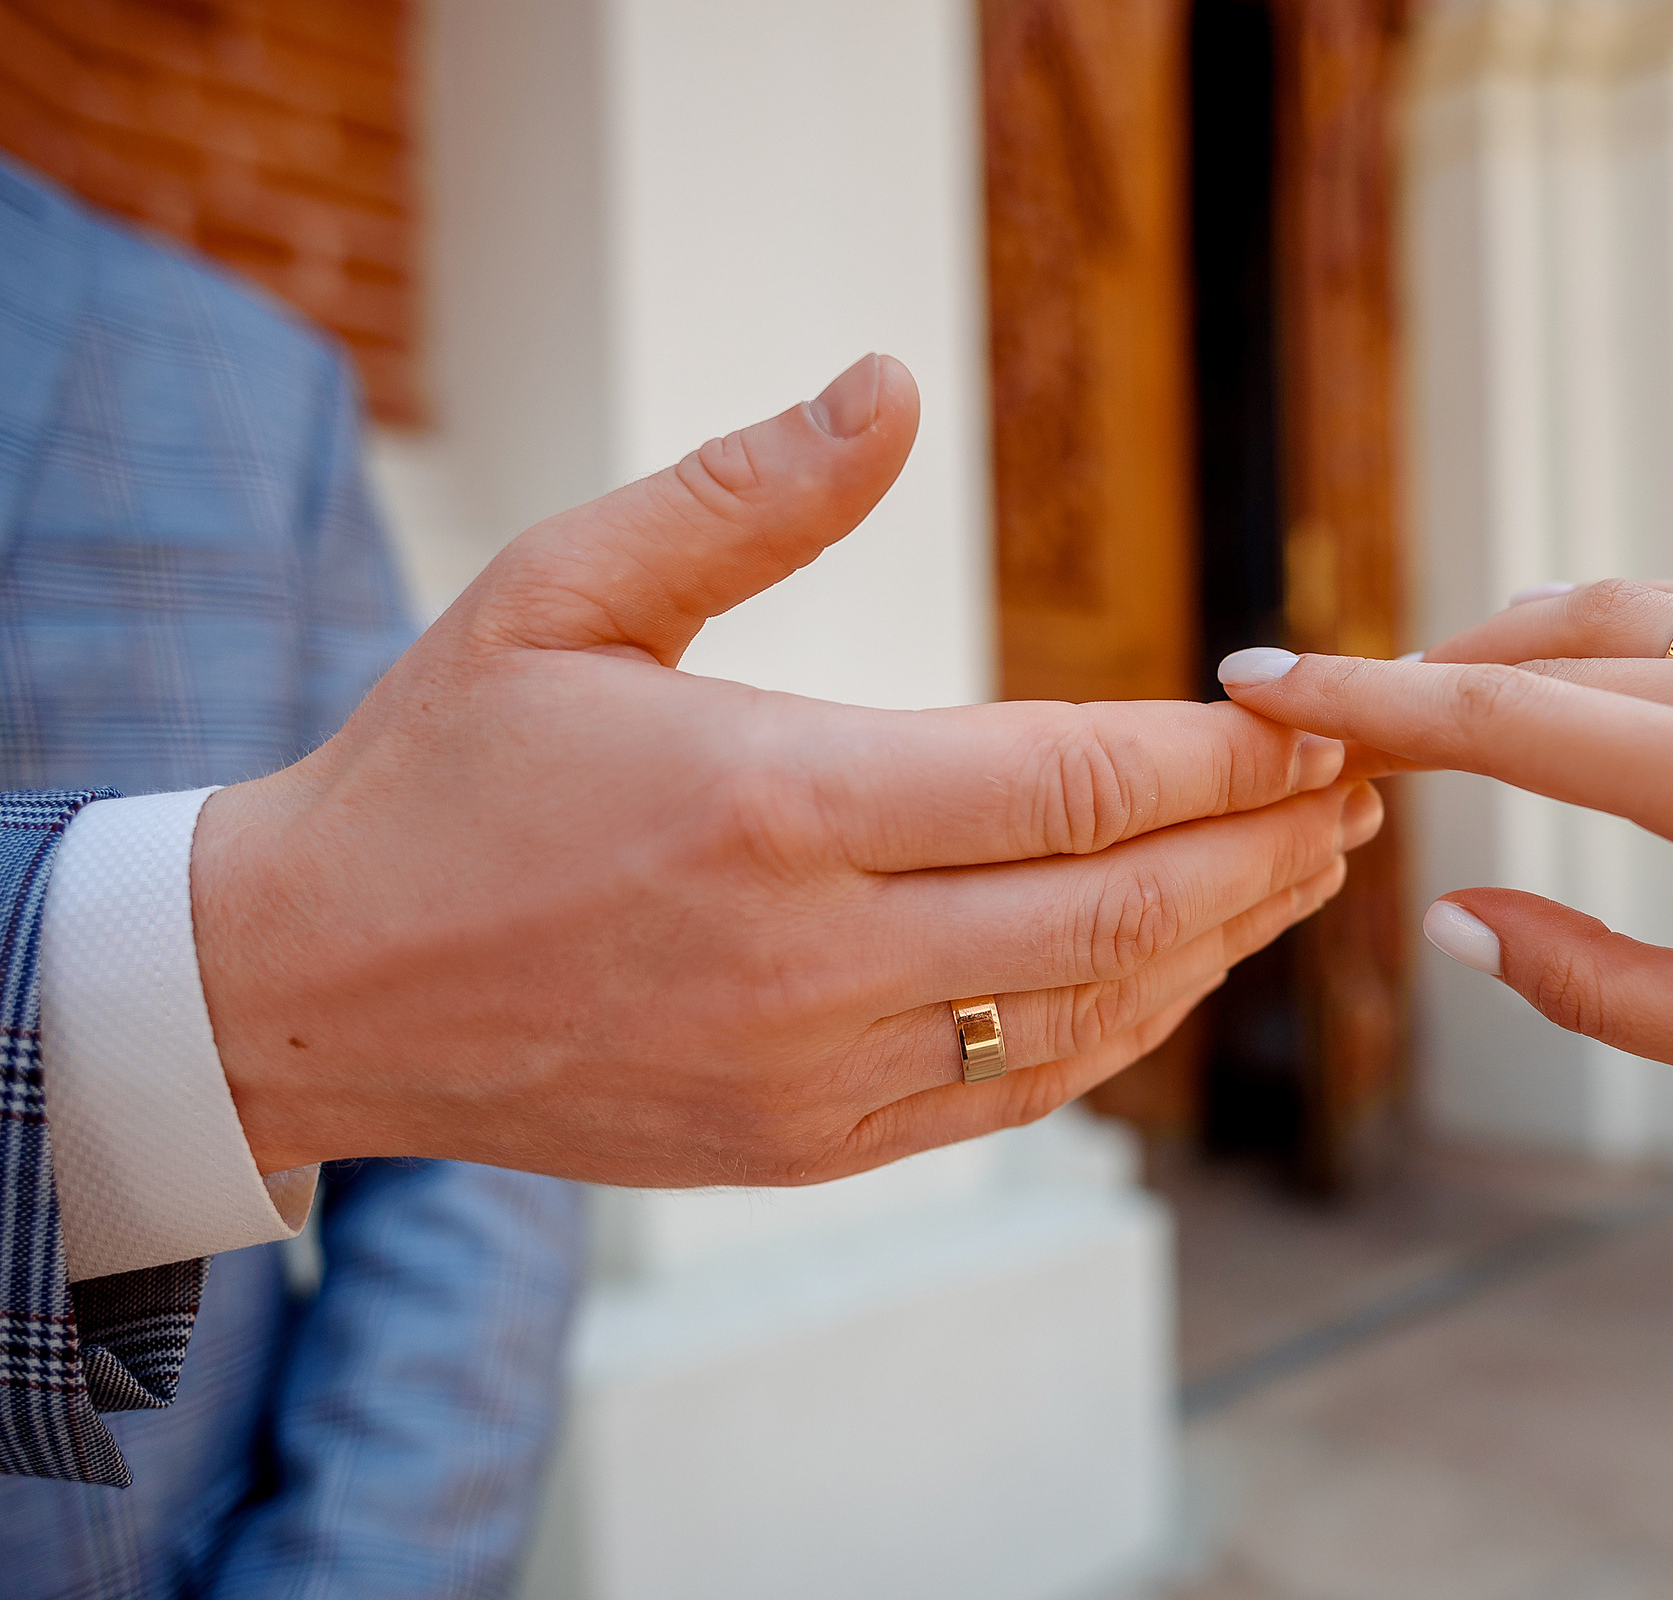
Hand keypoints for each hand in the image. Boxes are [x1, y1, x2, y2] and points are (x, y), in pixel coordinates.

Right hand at [197, 354, 1377, 1188]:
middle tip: (1357, 791)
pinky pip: (1017, 1090)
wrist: (315, 990)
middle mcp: (814, 954)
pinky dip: (1123, 1026)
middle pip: (1122, 903)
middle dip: (1265, 845)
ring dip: (1222, 937)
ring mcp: (815, 1070)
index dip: (1223, 750)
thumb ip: (742, 491)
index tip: (1311, 710)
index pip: (1076, 779)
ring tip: (1305, 871)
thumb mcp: (558, 594)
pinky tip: (1178, 968)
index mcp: (775, 801)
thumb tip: (891, 384)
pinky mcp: (805, 1143)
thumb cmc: (439, 772)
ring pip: (1091, 1010)